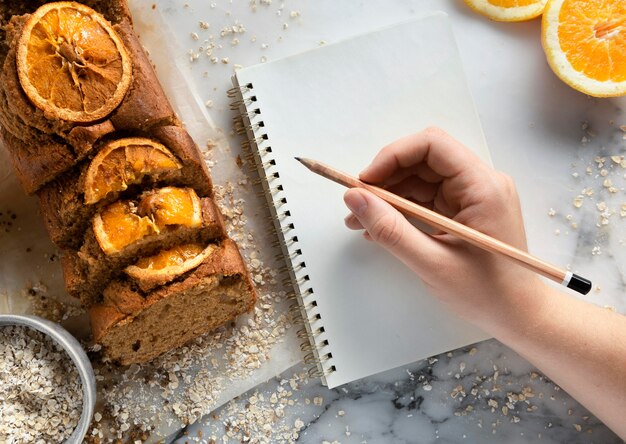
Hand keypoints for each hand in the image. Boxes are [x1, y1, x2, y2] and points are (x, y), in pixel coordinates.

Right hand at [343, 127, 546, 332]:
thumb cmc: (486, 293)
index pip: (432, 145)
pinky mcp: (462, 211)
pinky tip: (379, 228)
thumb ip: (391, 230)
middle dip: (386, 178)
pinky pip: (425, 198)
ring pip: (420, 178)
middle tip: (358, 204)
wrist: (517, 316)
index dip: (393, 156)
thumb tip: (354, 198)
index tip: (365, 182)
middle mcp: (479, 183)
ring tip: (360, 220)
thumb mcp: (432, 263)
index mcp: (482, 187)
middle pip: (423, 160)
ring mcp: (471, 196)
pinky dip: (400, 210)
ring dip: (388, 196)